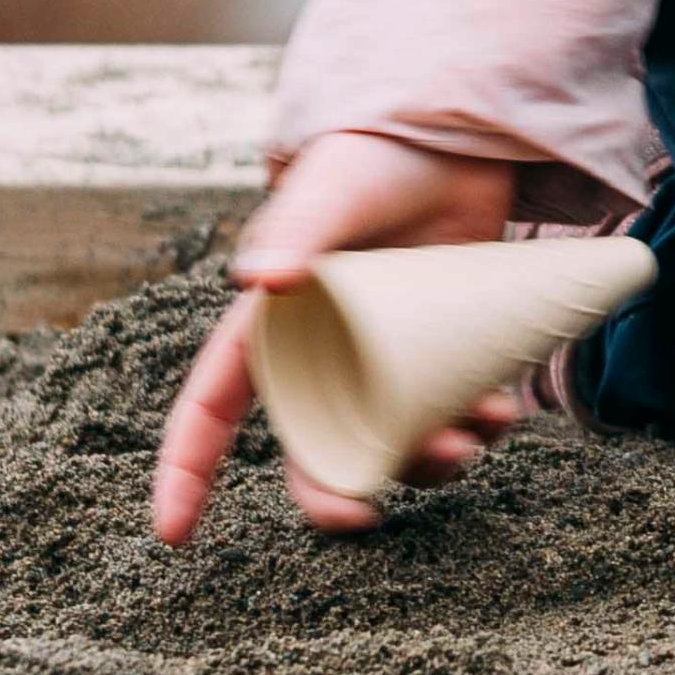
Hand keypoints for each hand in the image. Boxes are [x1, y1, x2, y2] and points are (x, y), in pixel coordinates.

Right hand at [144, 128, 529, 544]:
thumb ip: (298, 227)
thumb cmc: (379, 156)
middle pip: (309, 450)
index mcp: (269, 324)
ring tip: (471, 440)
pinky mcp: (438, 355)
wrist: (463, 138)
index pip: (209, 408)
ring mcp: (382, 360)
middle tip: (367, 515)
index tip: (173, 536)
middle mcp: (319, 354)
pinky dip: (473, 430)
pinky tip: (501, 413)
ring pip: (387, 444)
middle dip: (334, 493)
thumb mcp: (335, 189)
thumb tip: (257, 281)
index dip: (186, 471)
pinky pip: (446, 417)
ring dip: (423, 464)